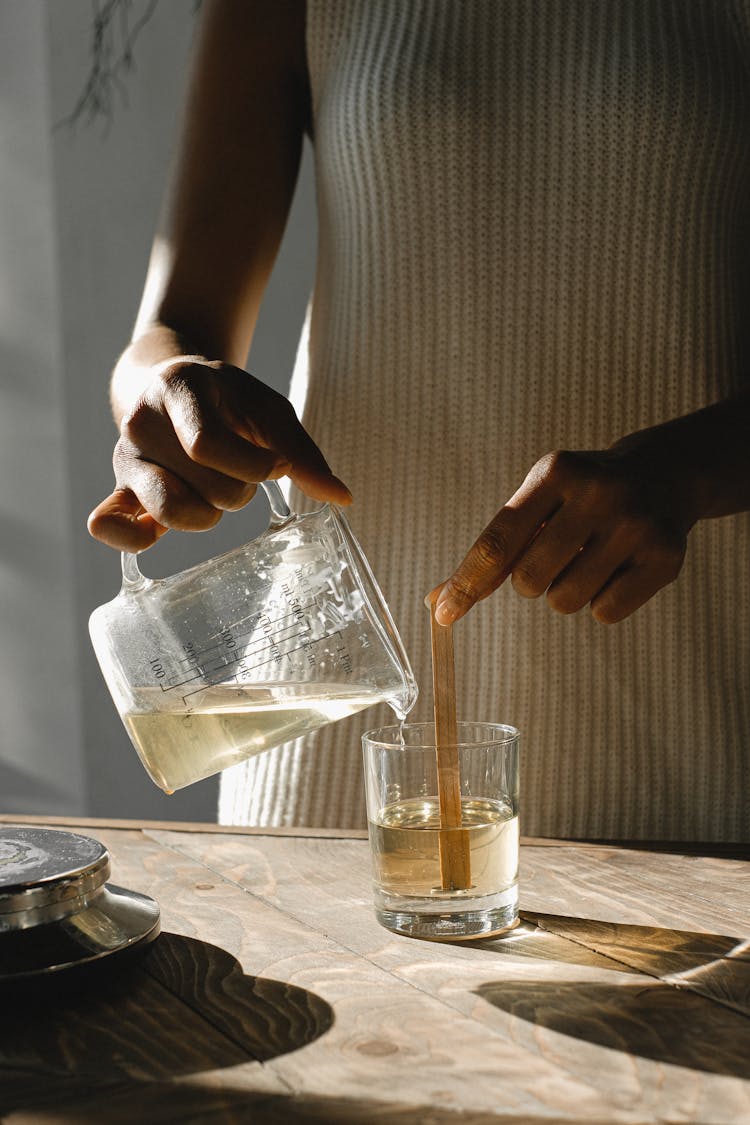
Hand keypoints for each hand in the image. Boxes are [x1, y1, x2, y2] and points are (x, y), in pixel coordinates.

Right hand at [88, 355, 350, 550]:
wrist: (173, 386)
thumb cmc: (229, 401)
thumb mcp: (268, 411)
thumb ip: (302, 453)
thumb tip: (342, 498)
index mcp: (178, 388)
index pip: (207, 445)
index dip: (252, 465)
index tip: (273, 464)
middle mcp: (140, 421)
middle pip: (202, 485)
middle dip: (238, 489)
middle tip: (239, 472)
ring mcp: (125, 458)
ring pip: (169, 510)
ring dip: (207, 513)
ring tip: (212, 492)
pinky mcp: (118, 490)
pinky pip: (108, 525)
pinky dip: (132, 539)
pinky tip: (160, 533)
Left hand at [433, 435, 699, 626]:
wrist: (663, 476)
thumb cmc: (581, 497)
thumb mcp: (537, 501)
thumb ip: (493, 550)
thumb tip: (438, 602)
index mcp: (555, 473)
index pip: (498, 541)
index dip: (467, 583)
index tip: (443, 615)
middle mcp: (597, 494)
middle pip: (529, 580)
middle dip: (531, 580)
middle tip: (556, 555)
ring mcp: (635, 526)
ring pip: (565, 601)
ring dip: (567, 592)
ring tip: (590, 558)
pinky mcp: (665, 558)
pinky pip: (605, 613)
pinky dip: (602, 603)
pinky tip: (617, 569)